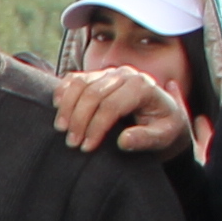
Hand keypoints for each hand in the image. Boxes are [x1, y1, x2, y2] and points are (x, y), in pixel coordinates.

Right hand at [51, 67, 187, 154]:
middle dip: (79, 120)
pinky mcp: (98, 75)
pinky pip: (74, 78)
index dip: (96, 127)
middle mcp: (126, 74)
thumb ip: (146, 139)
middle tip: (72, 143)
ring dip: (67, 107)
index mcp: (143, 87)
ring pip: (80, 84)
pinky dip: (63, 91)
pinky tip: (58, 107)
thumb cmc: (163, 126)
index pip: (112, 105)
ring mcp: (110, 72)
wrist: (163, 114)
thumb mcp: (163, 136)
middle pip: (93, 94)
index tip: (87, 147)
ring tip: (62, 129)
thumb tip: (123, 141)